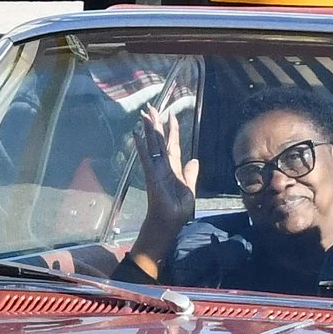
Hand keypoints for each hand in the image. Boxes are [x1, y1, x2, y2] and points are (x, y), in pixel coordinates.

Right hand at [127, 102, 197, 278]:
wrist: (169, 225)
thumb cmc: (178, 212)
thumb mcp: (189, 191)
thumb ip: (190, 175)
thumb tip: (195, 160)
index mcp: (174, 170)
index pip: (173, 146)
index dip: (173, 131)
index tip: (171, 116)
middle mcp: (163, 167)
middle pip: (160, 141)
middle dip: (157, 124)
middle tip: (152, 108)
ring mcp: (156, 170)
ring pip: (153, 146)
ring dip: (149, 130)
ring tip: (144, 115)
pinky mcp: (152, 177)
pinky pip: (147, 159)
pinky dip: (142, 147)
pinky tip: (137, 135)